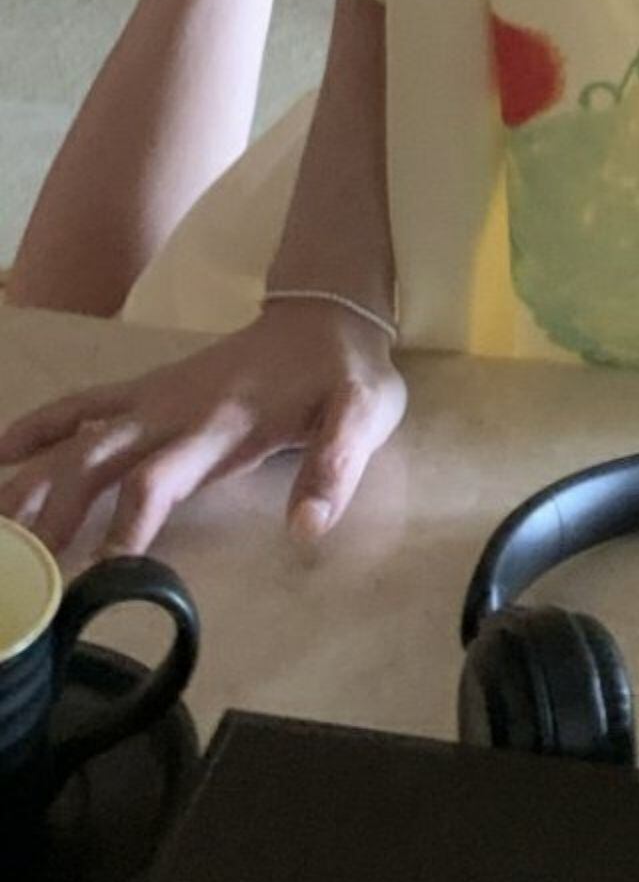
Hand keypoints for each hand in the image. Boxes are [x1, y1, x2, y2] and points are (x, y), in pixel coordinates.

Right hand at [0, 301, 406, 555]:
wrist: (327, 312)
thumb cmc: (345, 374)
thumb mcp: (362, 415)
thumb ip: (335, 468)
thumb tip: (306, 529)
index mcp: (223, 425)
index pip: (162, 476)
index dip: (130, 520)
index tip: (100, 568)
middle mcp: (175, 410)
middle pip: (97, 461)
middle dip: (54, 511)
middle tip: (24, 568)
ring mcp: (154, 397)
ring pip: (75, 439)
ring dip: (30, 479)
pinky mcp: (147, 389)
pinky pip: (80, 406)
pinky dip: (37, 426)